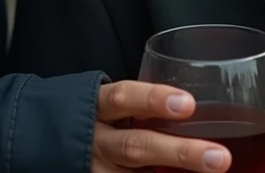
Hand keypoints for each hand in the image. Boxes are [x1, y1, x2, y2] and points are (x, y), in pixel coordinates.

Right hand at [93, 81, 230, 171]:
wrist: (44, 143)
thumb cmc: (95, 117)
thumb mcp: (110, 103)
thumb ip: (142, 104)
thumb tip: (198, 106)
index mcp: (98, 107)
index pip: (123, 98)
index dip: (153, 99)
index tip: (188, 105)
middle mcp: (95, 142)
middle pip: (136, 147)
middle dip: (180, 153)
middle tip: (219, 158)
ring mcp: (93, 170)